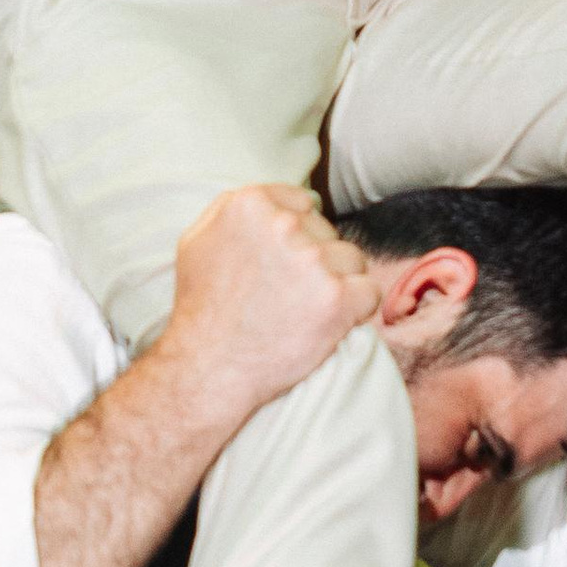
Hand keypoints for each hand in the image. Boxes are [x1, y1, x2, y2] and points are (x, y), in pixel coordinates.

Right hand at [161, 184, 382, 428]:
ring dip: (338, 283)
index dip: (296, 237)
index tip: (282, 265)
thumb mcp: (197, 241)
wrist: (209, 369)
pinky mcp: (338, 298)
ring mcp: (313, 261)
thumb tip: (283, 197)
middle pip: (326, 233)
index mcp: (250, 204)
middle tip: (286, 295)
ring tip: (306, 311)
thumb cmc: (202, 309)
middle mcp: (284, 225)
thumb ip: (234, 208)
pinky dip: (357, 310)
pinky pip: (369, 293)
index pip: (303, 205)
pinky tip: (329, 323)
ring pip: (352, 260)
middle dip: (314, 260)